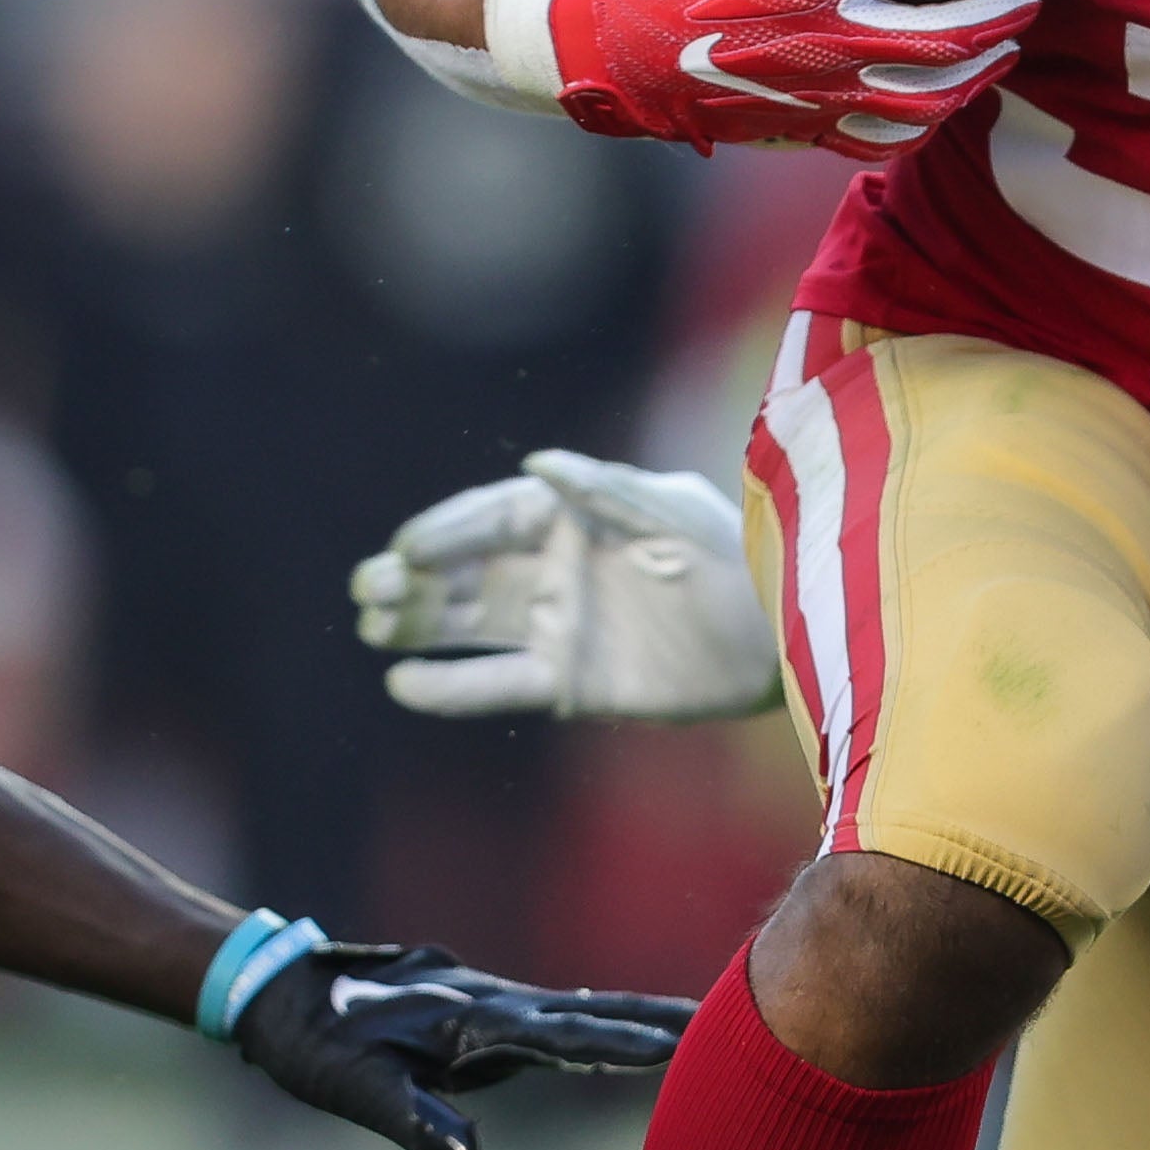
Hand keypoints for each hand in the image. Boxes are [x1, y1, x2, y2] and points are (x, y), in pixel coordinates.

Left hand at [227, 935, 692, 1149]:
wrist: (280, 988)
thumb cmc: (315, 1044)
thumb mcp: (356, 1090)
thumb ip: (414, 1120)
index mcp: (472, 1024)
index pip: (563, 1036)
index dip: (623, 1044)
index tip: (684, 1045)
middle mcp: (491, 1005)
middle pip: (592, 1012)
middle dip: (658, 1020)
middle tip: (733, 1021)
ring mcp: (489, 1003)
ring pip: (579, 1009)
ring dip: (639, 1016)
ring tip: (699, 1025)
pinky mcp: (479, 1011)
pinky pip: (555, 1016)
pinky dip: (600, 1019)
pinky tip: (619, 1028)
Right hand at [353, 453, 779, 722]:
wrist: (781, 636)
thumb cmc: (734, 555)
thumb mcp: (674, 514)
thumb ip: (608, 492)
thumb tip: (540, 464)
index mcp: (574, 514)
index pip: (491, 518)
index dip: (446, 532)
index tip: (404, 551)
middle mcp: (554, 567)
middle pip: (465, 570)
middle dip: (413, 579)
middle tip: (368, 591)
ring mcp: (557, 624)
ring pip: (468, 623)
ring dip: (417, 625)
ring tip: (372, 628)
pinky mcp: (569, 682)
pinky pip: (497, 682)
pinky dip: (451, 685)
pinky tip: (403, 682)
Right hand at [553, 0, 1034, 152]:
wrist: (615, 63)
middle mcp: (822, 45)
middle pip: (940, 40)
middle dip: (995, 19)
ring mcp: (819, 97)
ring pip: (925, 99)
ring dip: (975, 75)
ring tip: (1005, 52)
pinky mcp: (806, 130)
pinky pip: (884, 139)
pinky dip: (925, 123)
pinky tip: (944, 105)